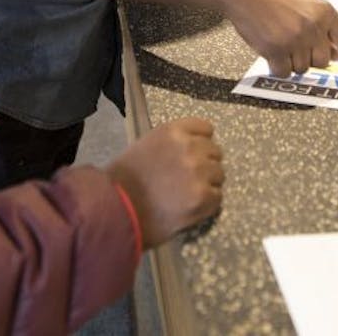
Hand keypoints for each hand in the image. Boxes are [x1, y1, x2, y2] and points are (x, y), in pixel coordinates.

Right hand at [106, 118, 223, 248]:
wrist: (117, 209)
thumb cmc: (125, 178)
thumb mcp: (147, 145)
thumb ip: (173, 143)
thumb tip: (195, 146)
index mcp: (173, 131)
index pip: (206, 129)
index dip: (201, 143)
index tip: (194, 154)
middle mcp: (189, 147)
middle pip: (216, 152)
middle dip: (206, 164)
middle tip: (189, 178)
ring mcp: (198, 172)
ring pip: (219, 175)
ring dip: (208, 184)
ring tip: (188, 194)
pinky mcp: (203, 197)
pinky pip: (217, 197)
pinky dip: (207, 204)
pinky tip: (189, 207)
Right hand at [221, 0, 337, 78]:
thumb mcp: (305, 1)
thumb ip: (323, 25)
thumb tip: (336, 53)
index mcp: (326, 12)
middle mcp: (314, 26)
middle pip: (322, 62)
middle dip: (308, 57)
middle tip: (291, 41)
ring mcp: (295, 39)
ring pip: (301, 69)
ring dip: (289, 61)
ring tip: (277, 38)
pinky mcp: (276, 49)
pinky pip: (283, 72)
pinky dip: (275, 66)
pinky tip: (268, 48)